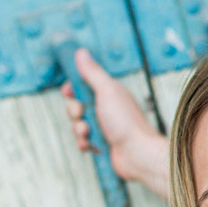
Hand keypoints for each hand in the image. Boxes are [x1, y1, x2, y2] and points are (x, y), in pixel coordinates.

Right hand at [61, 48, 171, 199]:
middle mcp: (107, 109)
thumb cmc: (127, 122)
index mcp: (110, 93)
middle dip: (74, 111)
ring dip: (78, 129)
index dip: (73, 89)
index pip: (84, 86)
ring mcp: (105, 127)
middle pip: (77, 105)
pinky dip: (84, 143)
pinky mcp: (102, 144)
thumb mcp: (107, 91)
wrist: (139, 154)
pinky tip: (90, 145)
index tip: (68, 91)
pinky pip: (83, 141)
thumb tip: (81, 52)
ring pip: (78, 124)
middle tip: (82, 114)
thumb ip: (93, 73)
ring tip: (88, 132)